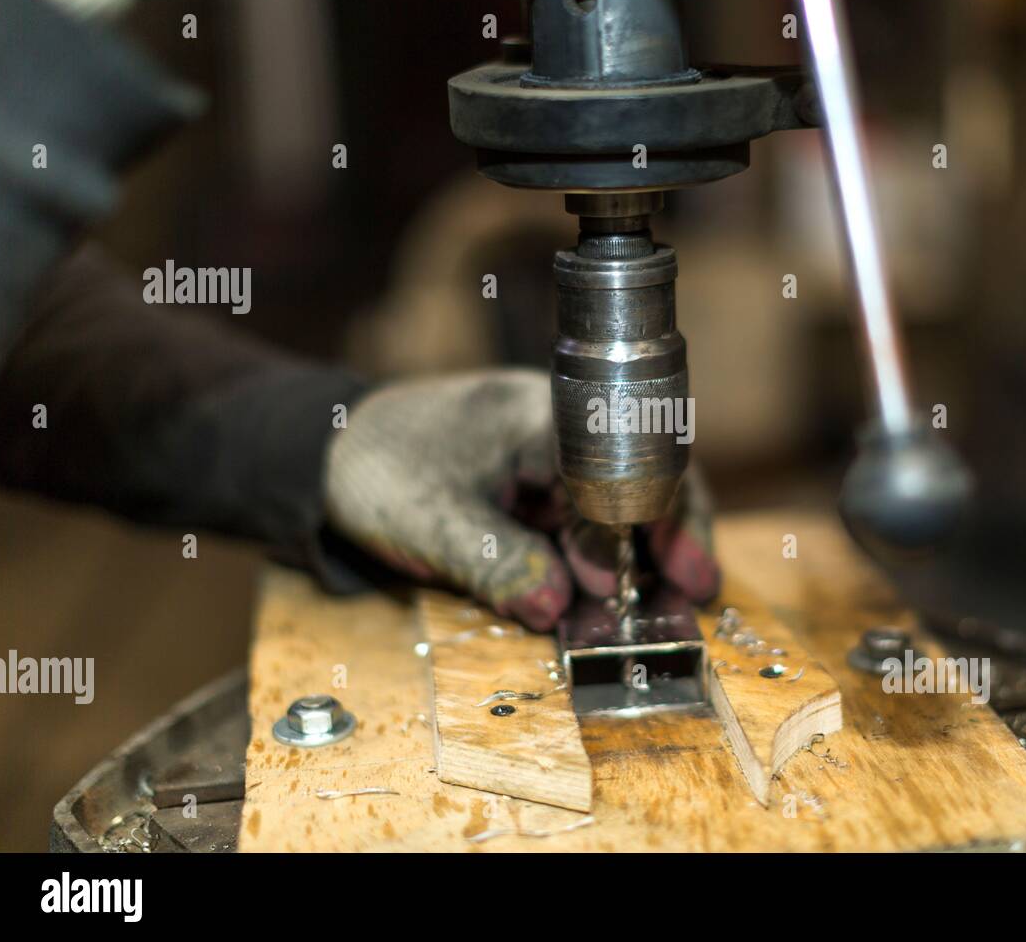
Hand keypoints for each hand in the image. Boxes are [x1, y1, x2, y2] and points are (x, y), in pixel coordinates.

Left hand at [323, 368, 718, 629]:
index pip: (613, 468)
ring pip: (623, 500)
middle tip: (695, 590)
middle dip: (669, 535)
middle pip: (640, 474)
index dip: (633, 525)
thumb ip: (496, 562)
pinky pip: (591, 517)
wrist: (329, 449)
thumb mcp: (431, 522)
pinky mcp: (543, 484)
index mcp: (538, 418)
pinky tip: (618, 596)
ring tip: (672, 604)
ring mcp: (556, 455)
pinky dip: (608, 557)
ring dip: (646, 552)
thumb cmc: (379, 469)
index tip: (635, 579)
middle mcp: (561, 428)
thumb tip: (559, 607)